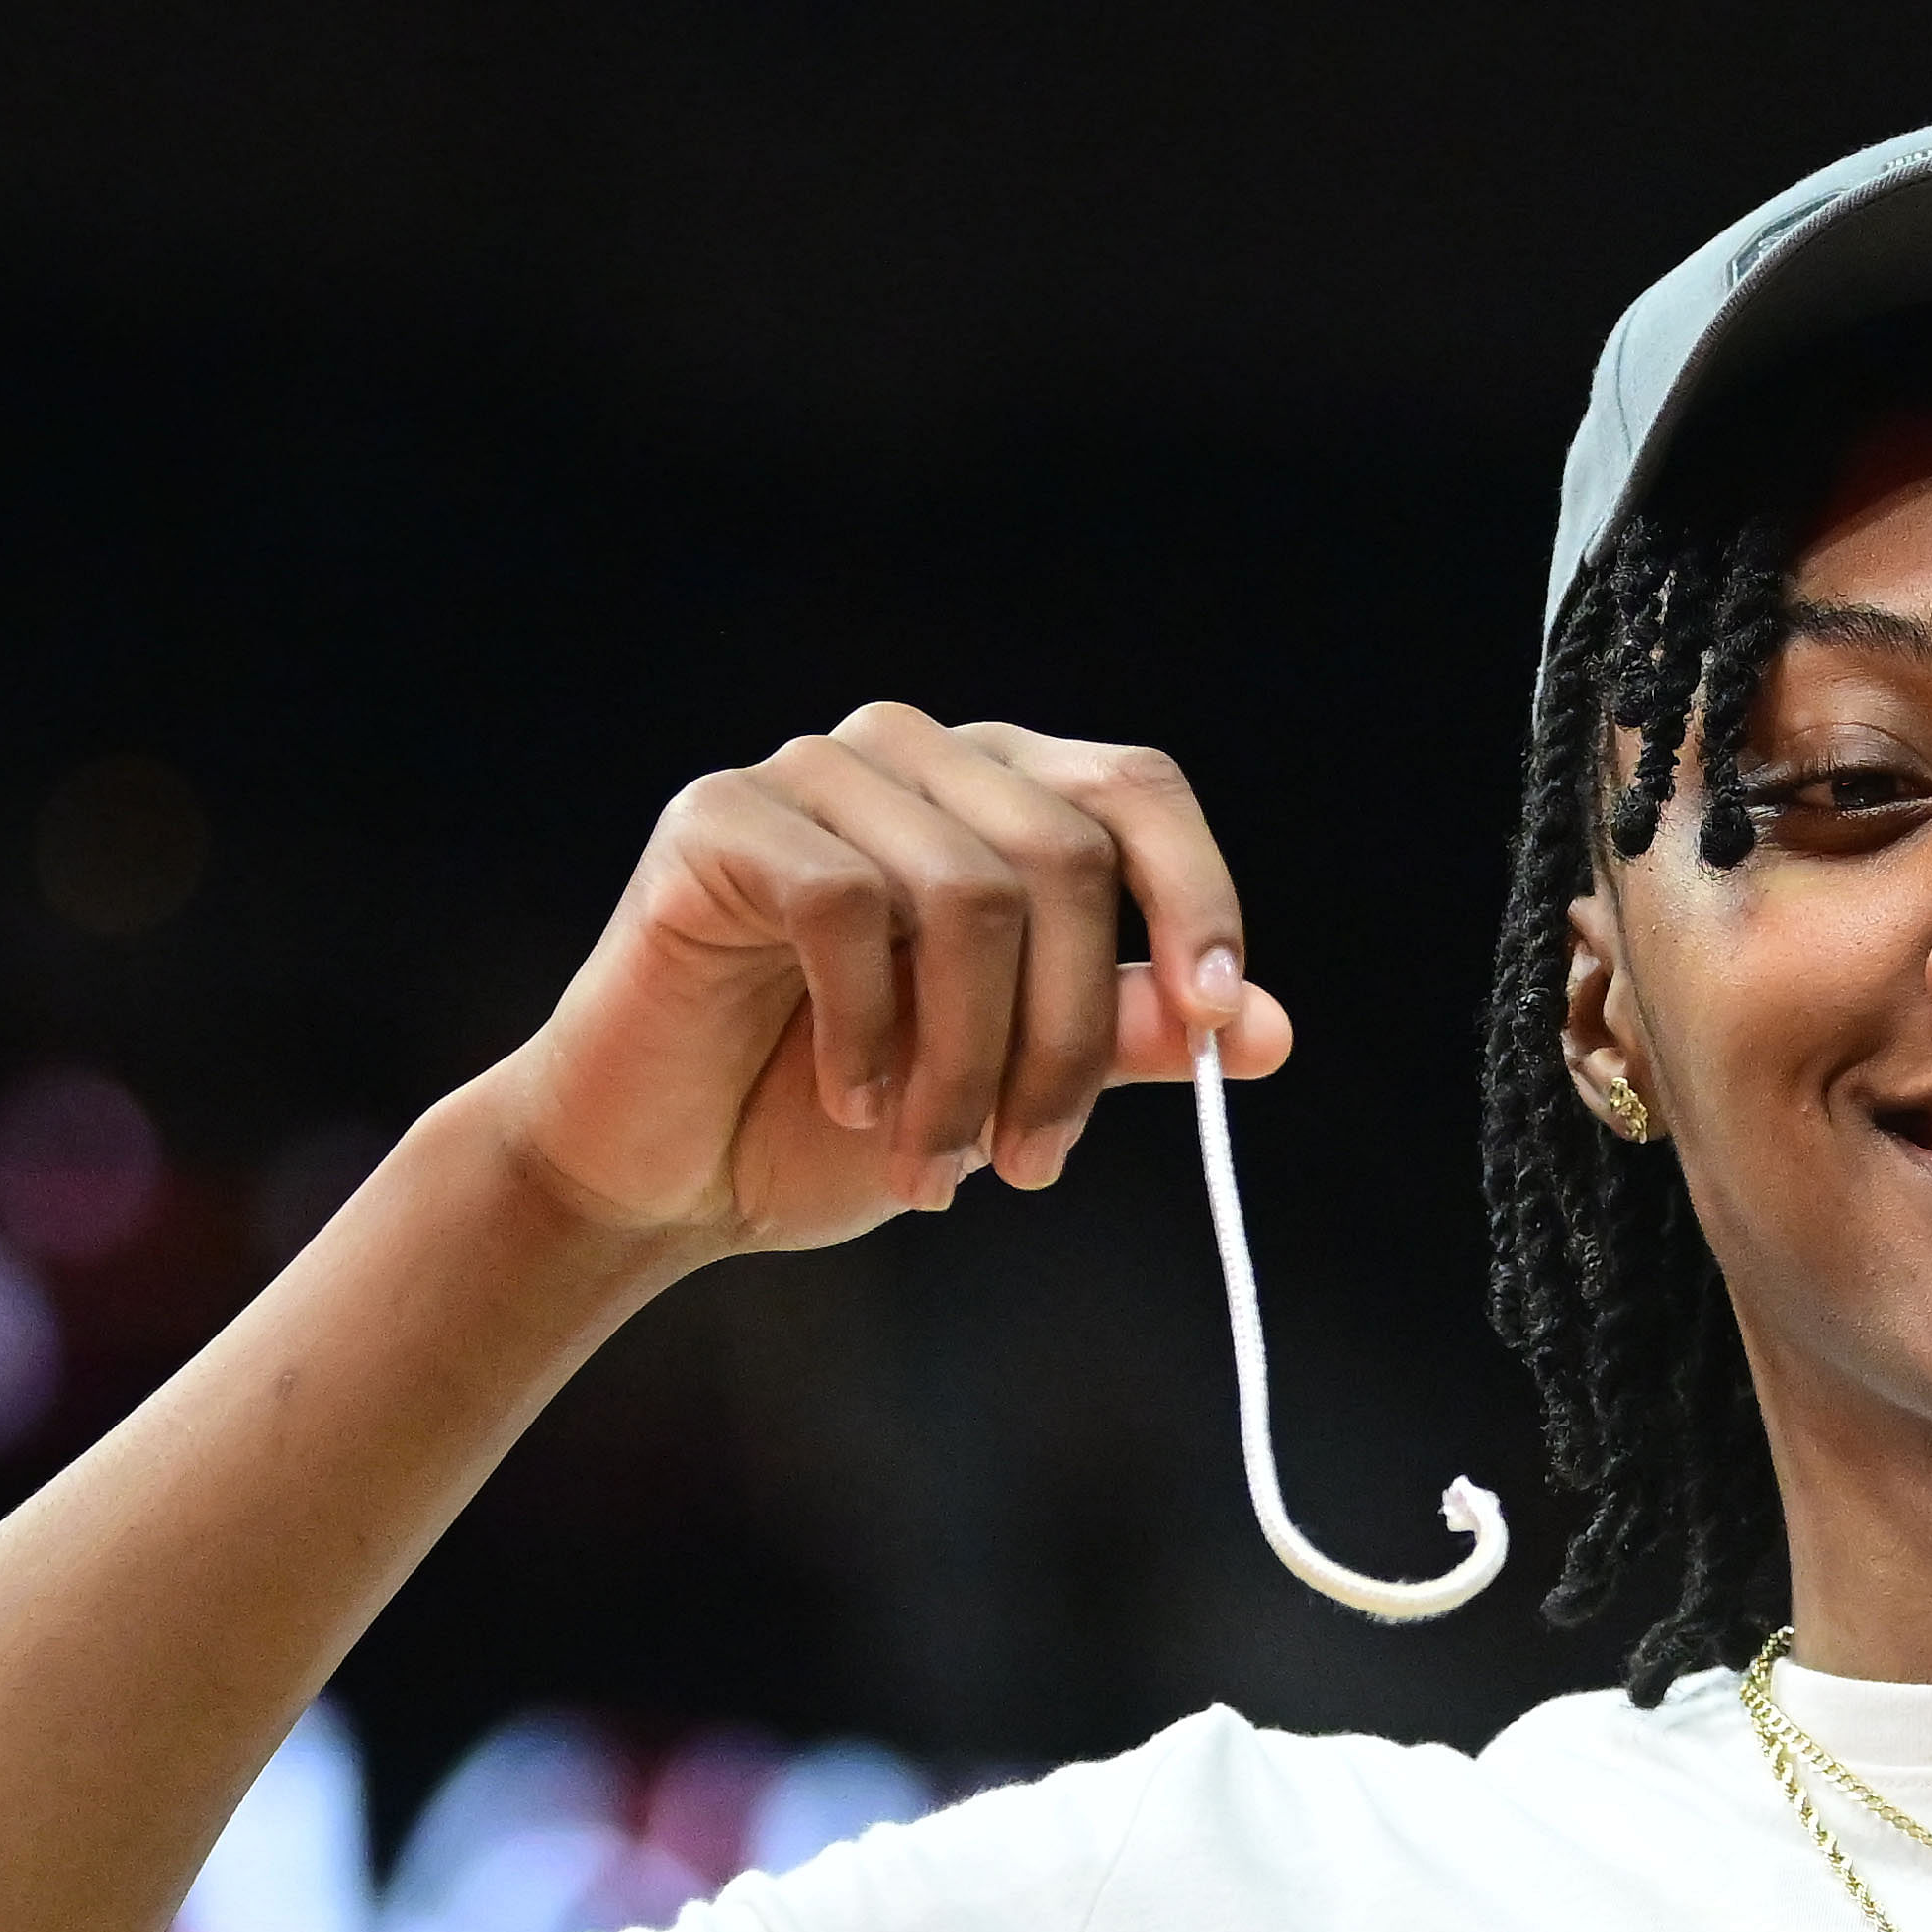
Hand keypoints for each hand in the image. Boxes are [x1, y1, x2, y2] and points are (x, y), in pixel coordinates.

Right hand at [476, 705, 1296, 1251]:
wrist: (663, 1173)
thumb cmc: (831, 1120)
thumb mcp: (1008, 1090)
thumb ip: (1122, 1043)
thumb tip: (1268, 1030)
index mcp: (998, 797)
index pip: (1134, 793)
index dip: (1195, 897)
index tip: (1222, 1022)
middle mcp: (914, 758)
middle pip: (1063, 859)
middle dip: (1068, 1037)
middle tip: (1036, 1164)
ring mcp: (812, 772)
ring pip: (966, 893)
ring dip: (968, 1061)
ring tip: (934, 1164)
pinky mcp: (721, 816)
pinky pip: (845, 904)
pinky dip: (868, 1030)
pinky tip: (851, 1100)